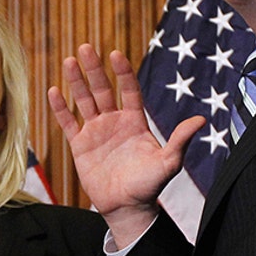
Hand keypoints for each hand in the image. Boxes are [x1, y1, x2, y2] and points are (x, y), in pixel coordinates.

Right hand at [49, 44, 205, 245]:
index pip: (129, 90)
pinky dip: (60, 108)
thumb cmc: (149, 186)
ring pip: (84, 101)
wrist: (127, 208)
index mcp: (135, 121)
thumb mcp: (168, 163)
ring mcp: (96, 131)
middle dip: (94, 69)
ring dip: (76, 82)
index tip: (115, 54)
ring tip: (69, 61)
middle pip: (102, 89)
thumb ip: (180, 140)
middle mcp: (114, 121)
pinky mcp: (80, 146)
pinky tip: (53, 91)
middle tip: (85, 48)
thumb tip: (201, 120)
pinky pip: (68, 123)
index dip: (122, 73)